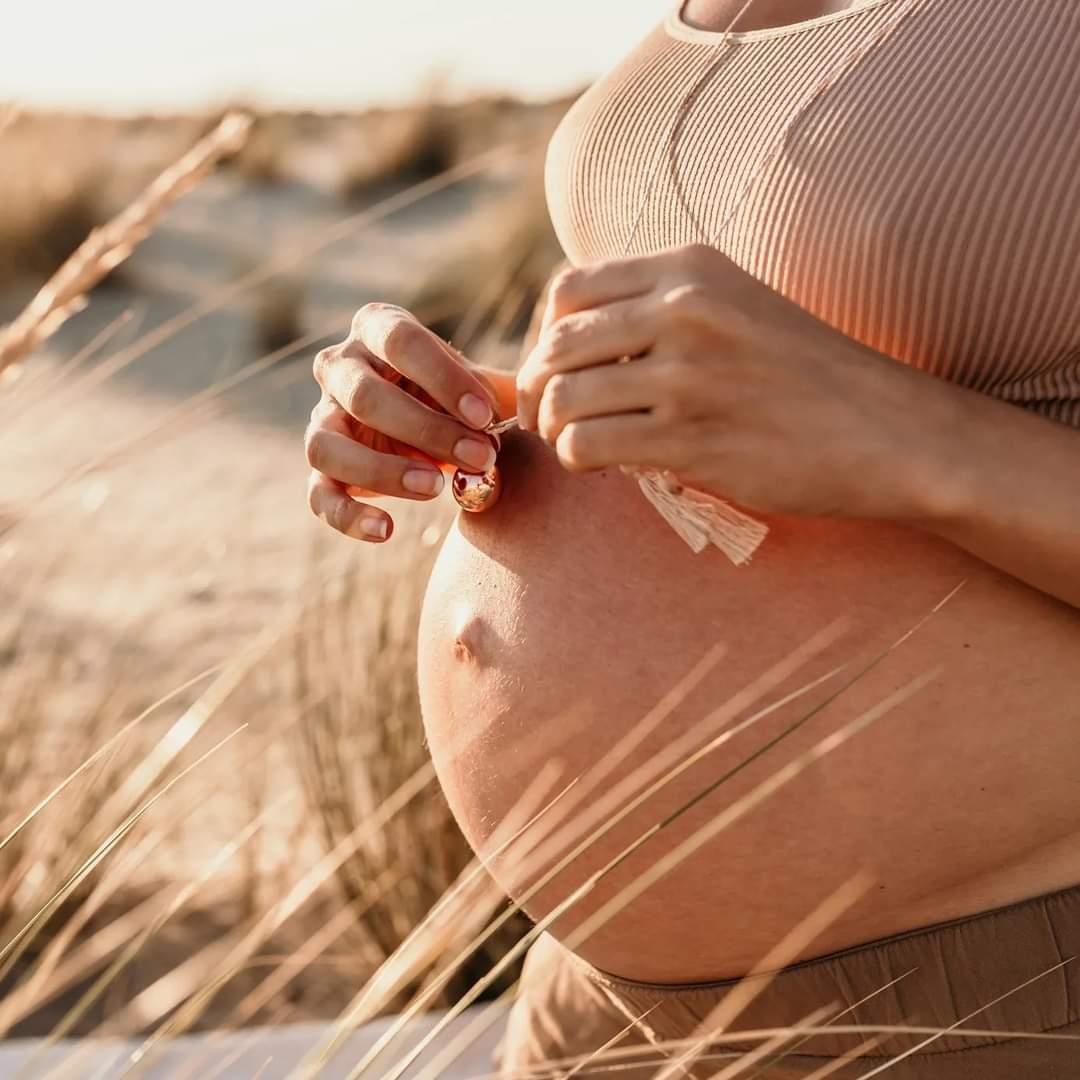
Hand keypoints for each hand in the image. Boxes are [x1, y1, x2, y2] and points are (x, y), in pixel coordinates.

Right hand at [305, 304, 500, 541]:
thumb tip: (512, 414)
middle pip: (365, 396)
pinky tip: (387, 529)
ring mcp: (323, 419)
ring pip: (327, 445)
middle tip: (480, 456)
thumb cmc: (460, 397)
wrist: (438, 428)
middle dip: (428, 430)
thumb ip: (493, 393)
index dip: (444, 378)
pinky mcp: (320, 468)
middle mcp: (339, 367)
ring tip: (436, 487)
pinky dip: (349, 516)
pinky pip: (319, 494)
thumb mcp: (479, 383)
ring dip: (383, 471)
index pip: (400, 341)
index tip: (485, 415)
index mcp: (377, 327)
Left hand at [515, 244, 941, 519]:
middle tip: (551, 417)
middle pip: (556, 345)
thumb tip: (574, 342)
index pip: (569, 290)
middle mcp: (682, 309)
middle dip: (538, 388)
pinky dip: (578, 460)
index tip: (560, 370)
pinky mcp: (690, 438)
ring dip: (556, 430)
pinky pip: (587, 445)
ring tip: (578, 444)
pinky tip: (604, 466)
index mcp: (690, 269)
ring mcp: (686, 374)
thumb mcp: (740, 308)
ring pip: (563, 398)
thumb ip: (665, 309)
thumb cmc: (811, 377)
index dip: (546, 336)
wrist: (889, 432)